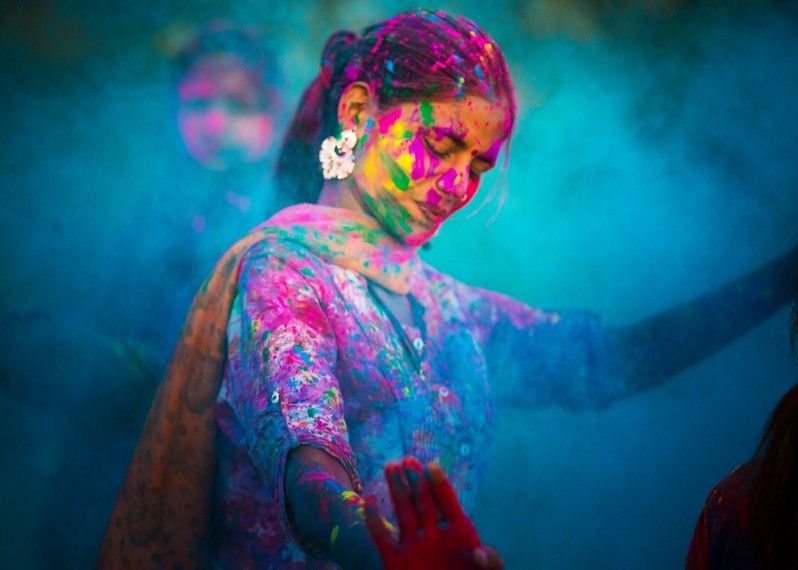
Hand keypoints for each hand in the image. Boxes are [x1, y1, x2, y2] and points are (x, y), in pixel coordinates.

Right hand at [364, 456, 502, 568]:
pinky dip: (374, 521)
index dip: (441, 486)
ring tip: (391, 466)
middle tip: (408, 461)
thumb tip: (479, 554)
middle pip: (424, 502)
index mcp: (458, 533)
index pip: (448, 504)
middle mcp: (434, 534)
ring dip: (397, 490)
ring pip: (403, 512)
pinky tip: (369, 500)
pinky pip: (382, 539)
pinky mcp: (396, 561)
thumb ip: (490, 563)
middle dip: (416, 481)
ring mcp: (414, 546)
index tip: (432, 467)